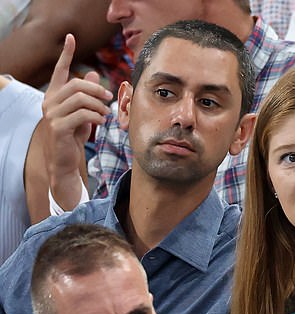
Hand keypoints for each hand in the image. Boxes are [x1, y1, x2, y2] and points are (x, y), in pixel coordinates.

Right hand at [41, 33, 112, 209]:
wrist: (64, 161)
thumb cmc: (73, 136)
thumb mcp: (82, 112)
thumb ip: (86, 95)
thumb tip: (92, 74)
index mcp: (55, 96)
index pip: (60, 71)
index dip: (66, 54)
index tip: (71, 37)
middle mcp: (50, 102)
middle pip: (76, 84)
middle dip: (97, 90)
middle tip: (109, 99)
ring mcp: (52, 115)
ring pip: (80, 99)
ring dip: (99, 106)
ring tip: (106, 114)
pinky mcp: (58, 127)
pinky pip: (82, 114)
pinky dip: (96, 117)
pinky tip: (100, 122)